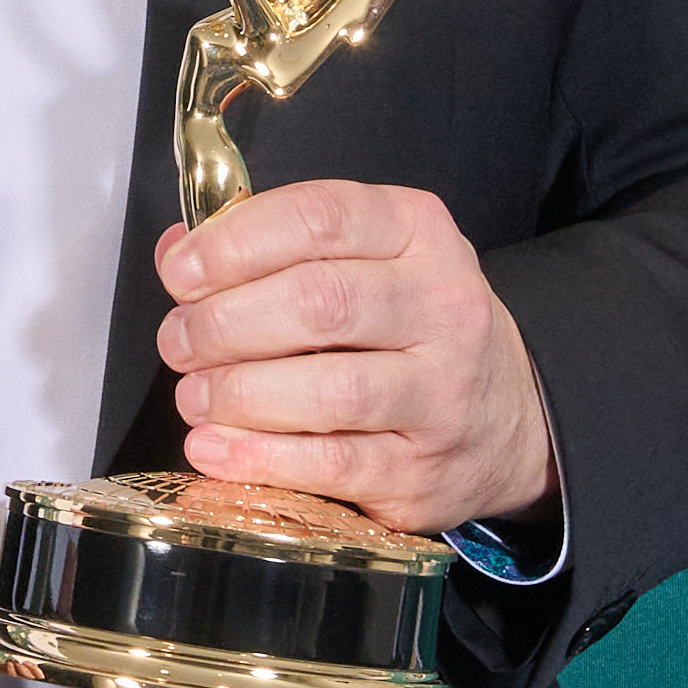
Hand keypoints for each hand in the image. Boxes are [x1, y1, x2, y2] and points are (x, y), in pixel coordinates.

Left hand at [156, 180, 553, 536]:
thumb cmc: (412, 328)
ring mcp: (441, 393)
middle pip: (319, 303)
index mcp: (418, 233)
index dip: (234, 244)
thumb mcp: (367, 260)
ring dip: (238, 394)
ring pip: (328, 390)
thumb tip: (178, 250)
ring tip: (194, 396)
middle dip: (225, 324)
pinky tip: (214, 447)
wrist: (510, 417)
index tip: (180, 273)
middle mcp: (442, 306)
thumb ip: (272, 247)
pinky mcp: (422, 469)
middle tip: (179, 342)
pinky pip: (332, 464)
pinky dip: (258, 458)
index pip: (320, 218)